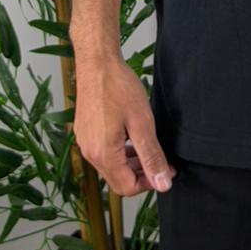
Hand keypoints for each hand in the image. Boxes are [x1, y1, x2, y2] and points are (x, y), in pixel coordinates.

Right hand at [73, 53, 177, 196]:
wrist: (97, 62)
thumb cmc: (119, 86)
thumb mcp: (142, 122)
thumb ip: (151, 156)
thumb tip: (162, 184)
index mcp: (103, 154)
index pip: (126, 188)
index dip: (149, 184)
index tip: (166, 171)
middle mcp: (89, 152)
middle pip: (117, 179)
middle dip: (141, 174)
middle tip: (162, 161)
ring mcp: (84, 141)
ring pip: (110, 166)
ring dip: (131, 163)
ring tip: (149, 149)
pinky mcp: (84, 131)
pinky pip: (103, 152)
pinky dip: (119, 152)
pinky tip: (131, 138)